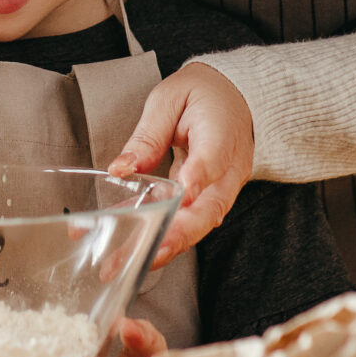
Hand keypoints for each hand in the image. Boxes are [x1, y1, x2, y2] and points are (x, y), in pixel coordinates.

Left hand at [111, 62, 254, 266]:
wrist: (234, 96)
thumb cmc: (202, 95)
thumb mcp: (169, 99)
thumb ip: (148, 134)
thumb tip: (121, 168)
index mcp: (222, 134)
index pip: (213, 160)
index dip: (197, 179)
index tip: (181, 194)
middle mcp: (229, 169)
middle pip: (210, 207)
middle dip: (179, 234)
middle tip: (148, 251)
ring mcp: (223, 188)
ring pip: (200, 223)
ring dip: (167, 245)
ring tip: (128, 261)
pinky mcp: (210, 199)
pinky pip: (189, 221)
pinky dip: (161, 236)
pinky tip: (130, 248)